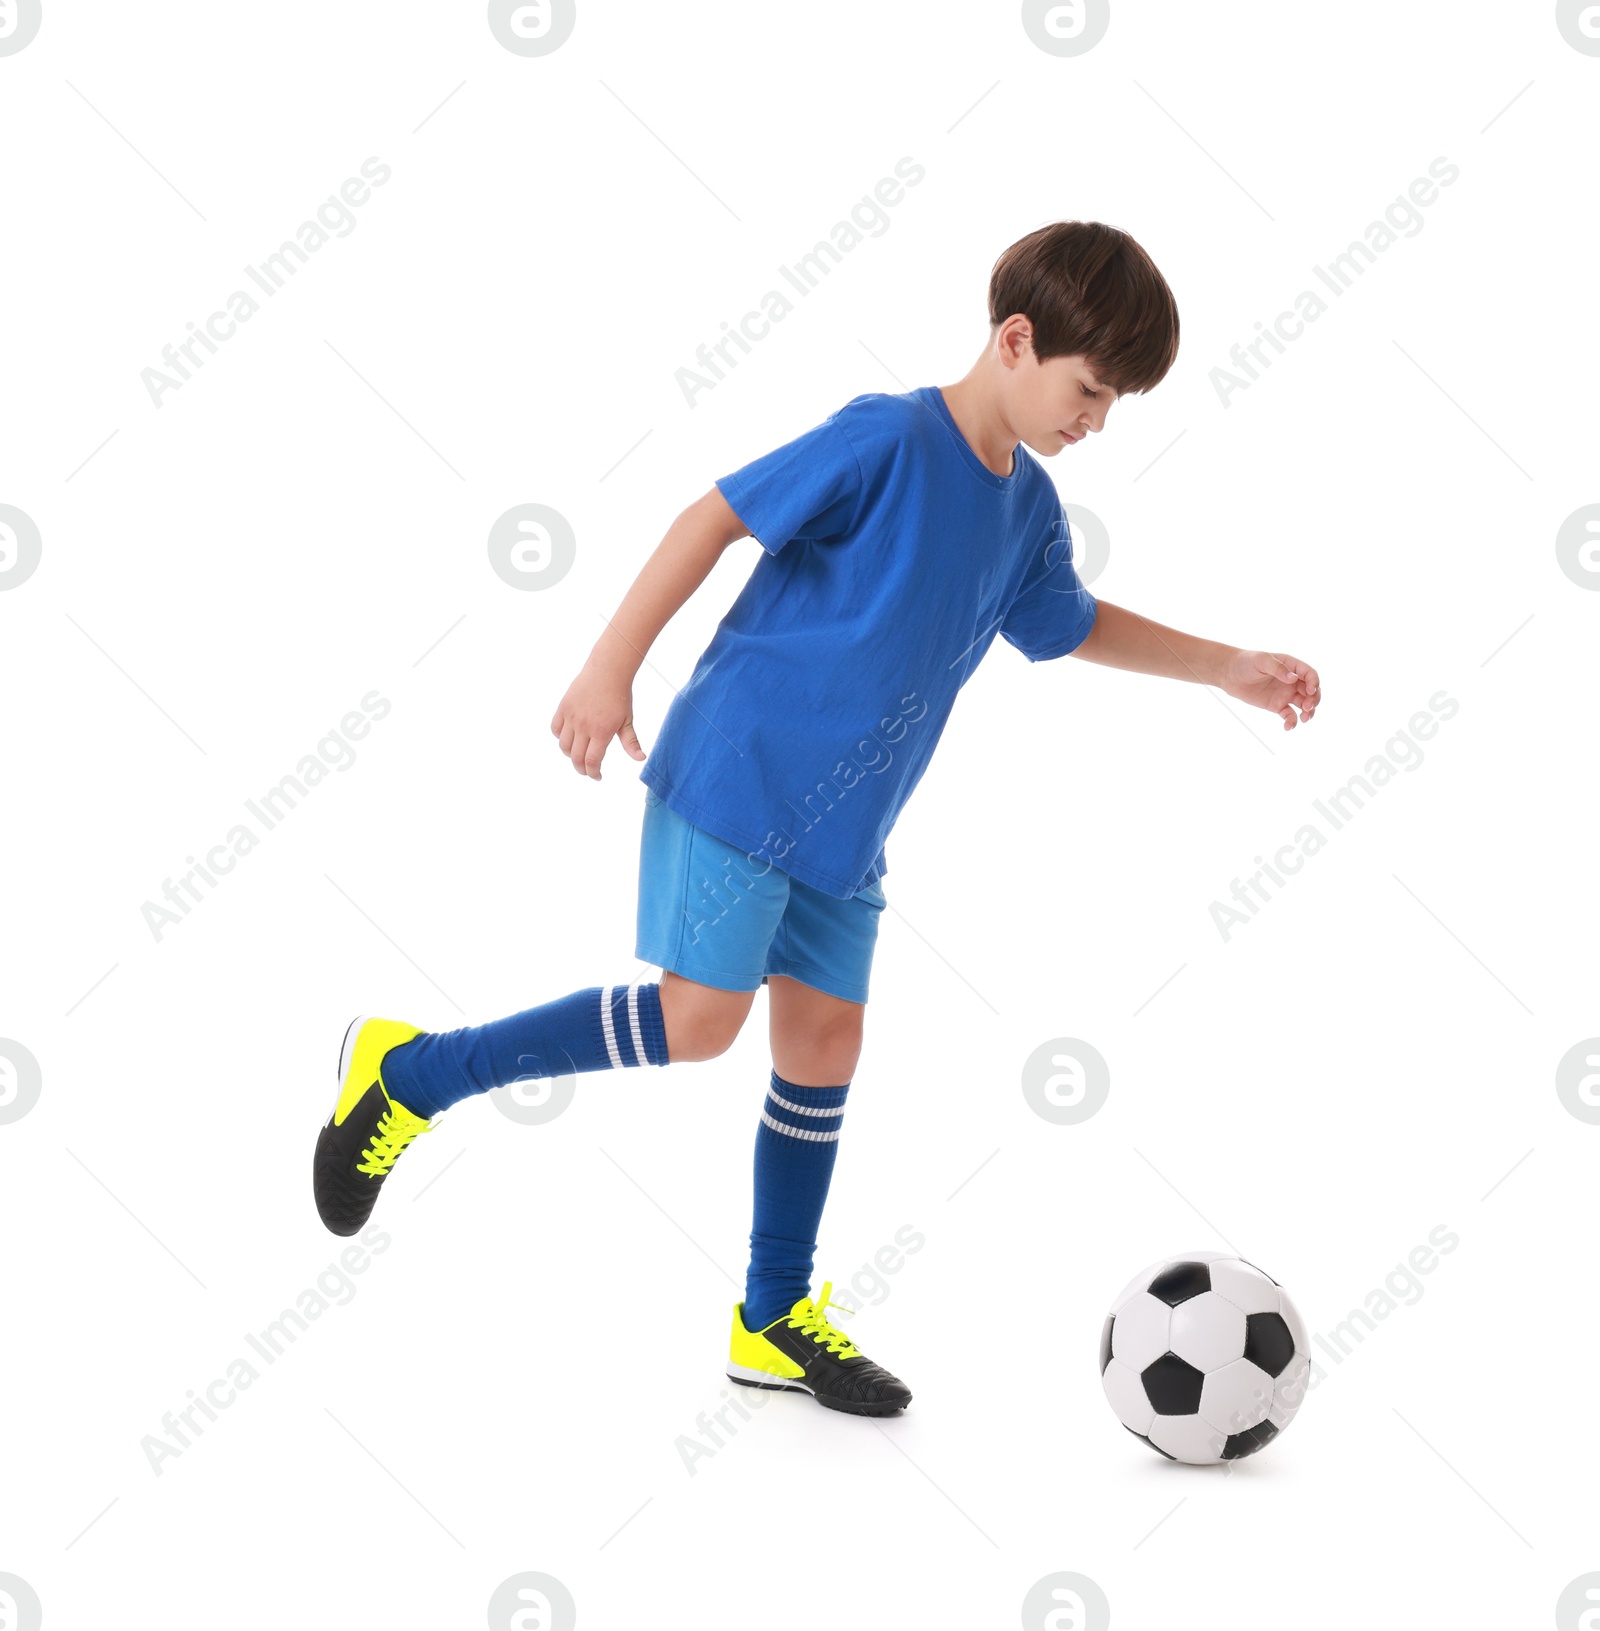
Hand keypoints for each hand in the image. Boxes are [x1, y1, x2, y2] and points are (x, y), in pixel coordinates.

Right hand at [550, 662, 645, 778]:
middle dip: (581, 769)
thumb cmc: (619, 697)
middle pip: (576, 758)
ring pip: (563, 746)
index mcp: (601, 732)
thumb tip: (641, 759)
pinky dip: (559, 737)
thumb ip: (631, 742)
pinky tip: (570, 738)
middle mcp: (584, 726)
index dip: (593, 773)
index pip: (592, 761)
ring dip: (570, 755)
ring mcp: (571, 717)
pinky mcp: (563, 708)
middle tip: (587, 770)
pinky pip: (555, 729)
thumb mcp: (627, 721)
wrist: (607, 671)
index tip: (597, 776)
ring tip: (579, 755)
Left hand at [1220, 649, 1320, 730]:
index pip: (1310, 674)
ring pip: (1304, 704)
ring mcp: (1285, 694)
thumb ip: (1278, 668)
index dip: (1314, 683)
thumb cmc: (1246, 662)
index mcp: (1292, 666)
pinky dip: (1292, 721)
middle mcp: (1292, 681)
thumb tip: (1293, 679)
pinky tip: (1288, 726)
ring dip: (1309, 712)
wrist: (1230, 674)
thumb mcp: (1262, 660)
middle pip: (1311, 691)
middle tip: (1308, 707)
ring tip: (1304, 719)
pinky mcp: (1277, 706)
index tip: (1310, 691)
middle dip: (1314, 700)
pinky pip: (1289, 715)